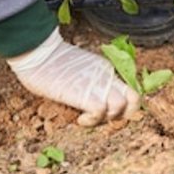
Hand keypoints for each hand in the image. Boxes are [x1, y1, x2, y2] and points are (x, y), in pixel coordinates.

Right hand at [8, 29, 140, 126]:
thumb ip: (92, 80)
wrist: (39, 52)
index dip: (125, 105)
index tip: (109, 112)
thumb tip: (90, 97)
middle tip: (103, 118)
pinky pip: (101, 112)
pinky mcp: (86, 94)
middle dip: (124, 114)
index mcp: (107, 70)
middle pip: (134, 98)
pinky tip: (80, 119)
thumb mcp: (81, 69)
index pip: (130, 90)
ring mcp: (98, 84)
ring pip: (121, 106)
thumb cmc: (51, 61)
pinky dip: (93, 120)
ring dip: (107, 118)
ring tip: (89, 118)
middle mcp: (108, 76)